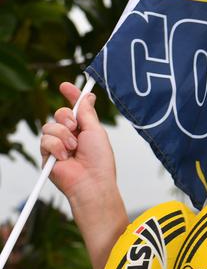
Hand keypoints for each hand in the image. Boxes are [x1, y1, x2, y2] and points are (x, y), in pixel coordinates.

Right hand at [40, 81, 127, 268]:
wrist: (91, 182)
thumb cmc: (100, 161)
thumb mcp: (96, 131)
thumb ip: (88, 113)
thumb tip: (88, 97)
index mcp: (85, 129)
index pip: (75, 108)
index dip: (71, 95)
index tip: (66, 85)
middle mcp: (71, 136)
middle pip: (59, 113)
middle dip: (67, 117)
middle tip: (76, 128)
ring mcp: (58, 146)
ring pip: (50, 125)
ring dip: (64, 135)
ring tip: (74, 149)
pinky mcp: (47, 156)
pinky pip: (45, 140)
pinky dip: (56, 146)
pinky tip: (65, 157)